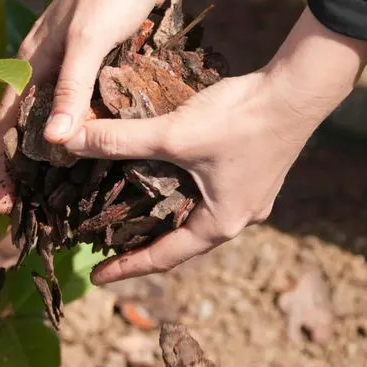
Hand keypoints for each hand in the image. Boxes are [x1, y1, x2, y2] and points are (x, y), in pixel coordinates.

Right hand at [0, 0, 176, 213]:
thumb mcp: (87, 41)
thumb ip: (69, 90)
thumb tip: (52, 143)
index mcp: (31, 61)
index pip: (5, 127)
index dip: (3, 169)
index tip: (6, 208)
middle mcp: (47, 65)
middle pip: (30, 128)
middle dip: (30, 170)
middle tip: (40, 210)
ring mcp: (75, 62)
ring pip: (61, 117)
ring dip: (63, 152)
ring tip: (74, 192)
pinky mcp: (103, 59)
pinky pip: (90, 103)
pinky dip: (92, 128)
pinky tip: (110, 149)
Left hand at [64, 8, 366, 282]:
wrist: (298, 90)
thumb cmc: (241, 119)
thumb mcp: (174, 134)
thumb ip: (120, 140)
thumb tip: (68, 139)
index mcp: (220, 224)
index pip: (164, 257)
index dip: (127, 268)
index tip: (97, 277)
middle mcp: (238, 217)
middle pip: (181, 241)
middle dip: (145, 243)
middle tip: (108, 244)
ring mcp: (250, 195)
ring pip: (196, 215)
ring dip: (164, 216)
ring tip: (131, 212)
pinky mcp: (254, 172)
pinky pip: (209, 193)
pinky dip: (181, 191)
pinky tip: (165, 174)